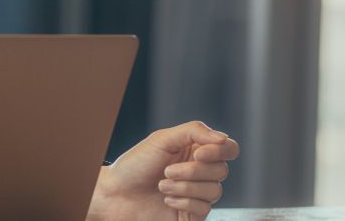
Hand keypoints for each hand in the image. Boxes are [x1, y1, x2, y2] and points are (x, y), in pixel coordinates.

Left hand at [87, 121, 238, 220]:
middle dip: (193, 171)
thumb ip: (194, 131)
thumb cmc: (135, 165)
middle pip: (222, 170)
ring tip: (162, 186)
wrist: (116, 195)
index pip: (228, 148)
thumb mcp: (162, 139)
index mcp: (195, 150)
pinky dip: (184, 202)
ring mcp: (198, 194)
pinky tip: (166, 199)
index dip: (219, 151)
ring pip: (215, 190)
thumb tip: (223, 138)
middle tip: (167, 171)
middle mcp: (200, 172)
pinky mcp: (193, 214)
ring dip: (185, 187)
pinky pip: (205, 208)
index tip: (198, 154)